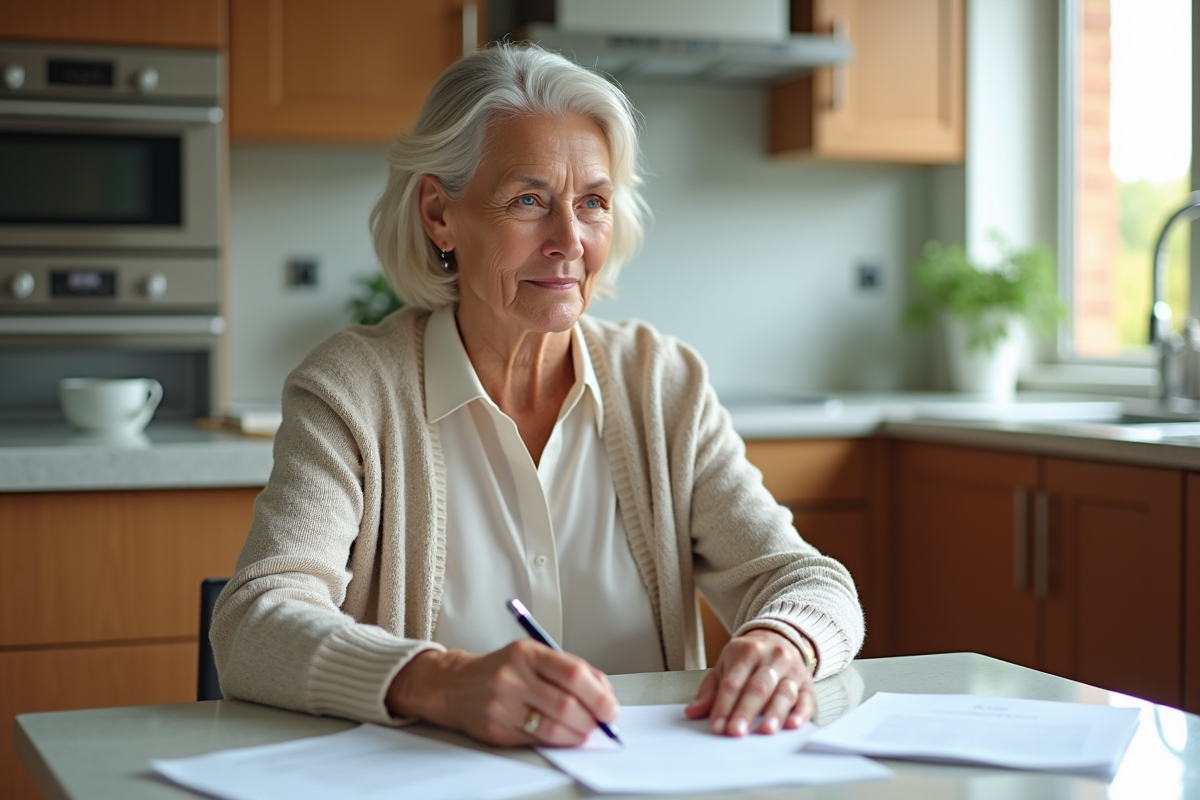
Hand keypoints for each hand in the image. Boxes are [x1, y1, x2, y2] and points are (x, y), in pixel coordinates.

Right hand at [385, 639, 618, 746]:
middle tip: (602, 723)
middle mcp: (513, 677)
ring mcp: (503, 705)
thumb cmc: (502, 669)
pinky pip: (537, 740)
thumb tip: (604, 693)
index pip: (573, 673)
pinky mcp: (497, 729)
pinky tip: (565, 736)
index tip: (610, 706)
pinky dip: (559, 741)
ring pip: (554, 727)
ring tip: (586, 731)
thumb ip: (568, 669)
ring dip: (578, 734)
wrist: (455, 685)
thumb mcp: (533, 655)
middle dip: (593, 718)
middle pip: (567, 704)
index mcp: (526, 653)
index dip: (598, 693)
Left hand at [684, 628, 814, 735]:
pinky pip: (806, 698)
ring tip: (765, 730)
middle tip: (736, 731)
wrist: (780, 637)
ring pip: (784, 692)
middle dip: (745, 711)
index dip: (723, 706)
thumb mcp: (725, 665)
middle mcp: (772, 658)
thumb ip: (710, 690)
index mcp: (747, 651)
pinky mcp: (807, 683)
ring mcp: (792, 670)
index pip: (733, 682)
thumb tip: (692, 712)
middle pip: (758, 687)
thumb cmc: (749, 656)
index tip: (717, 726)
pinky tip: (793, 724)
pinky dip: (801, 713)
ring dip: (774, 713)